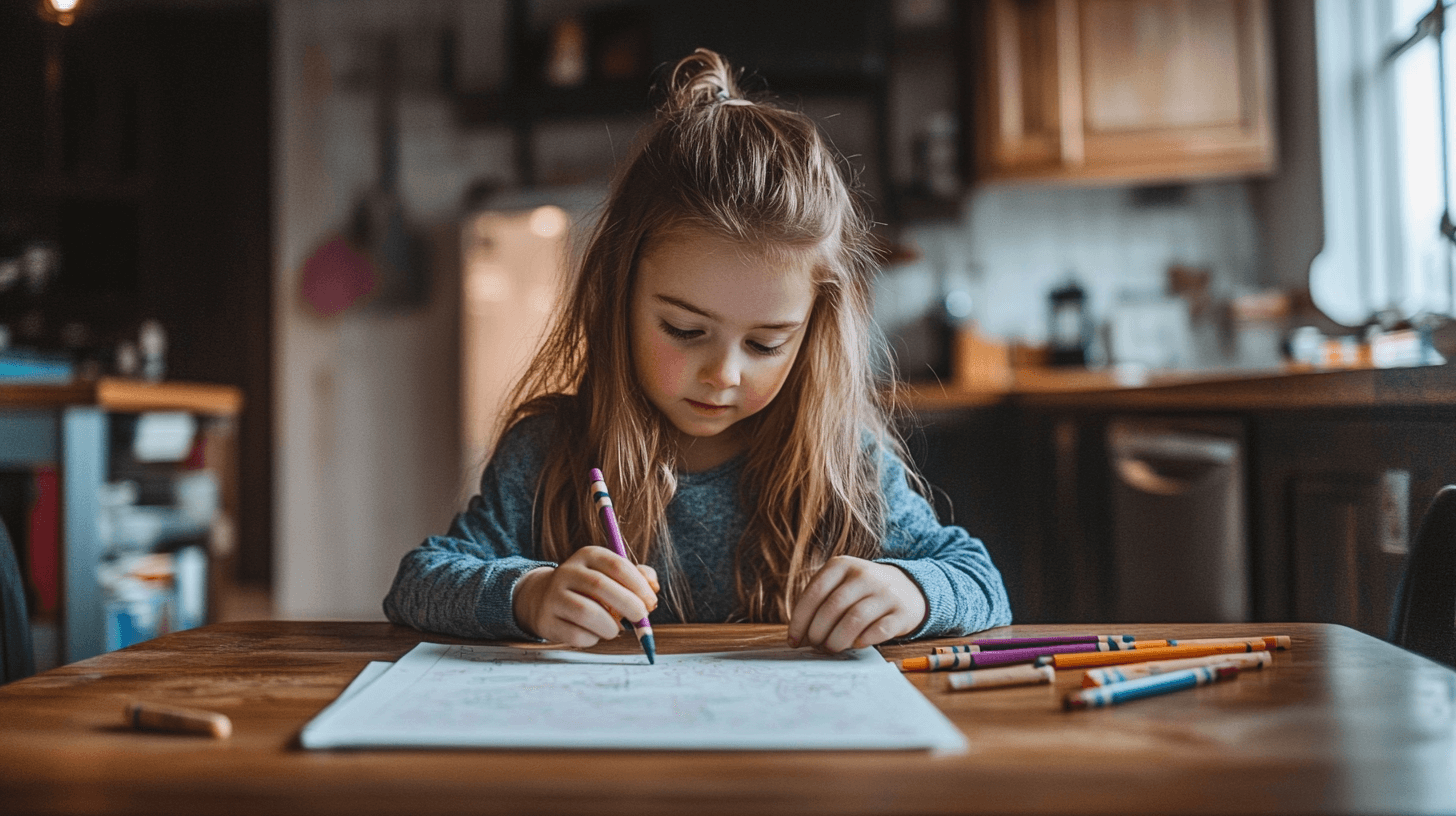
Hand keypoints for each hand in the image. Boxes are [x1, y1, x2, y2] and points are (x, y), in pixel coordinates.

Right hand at [512, 546, 658, 647]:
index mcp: (588, 555)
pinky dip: (592, 639)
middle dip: (628, 605)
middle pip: (600, 586)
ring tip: (615, 629)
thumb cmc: (590, 589)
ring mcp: (553, 595)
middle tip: (640, 618)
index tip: (651, 602)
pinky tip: (594, 634)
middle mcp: (568, 571)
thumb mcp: (612, 575)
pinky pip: (575, 634)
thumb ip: (638, 577)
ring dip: (610, 626)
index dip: (638, 586)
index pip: (616, 565)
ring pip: (586, 612)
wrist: (545, 598)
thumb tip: (653, 588)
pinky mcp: (547, 620)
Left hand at [786, 556, 927, 652]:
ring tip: (832, 648)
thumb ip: (818, 606)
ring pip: (855, 619)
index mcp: (842, 565)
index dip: (801, 619)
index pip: (815, 592)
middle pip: (833, 607)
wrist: (907, 588)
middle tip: (815, 646)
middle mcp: (864, 575)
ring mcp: (885, 592)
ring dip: (837, 639)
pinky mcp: (902, 612)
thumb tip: (798, 638)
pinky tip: (855, 644)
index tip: (793, 639)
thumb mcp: (839, 586)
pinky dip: (862, 641)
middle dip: (818, 632)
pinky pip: (879, 630)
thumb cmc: (861, 593)